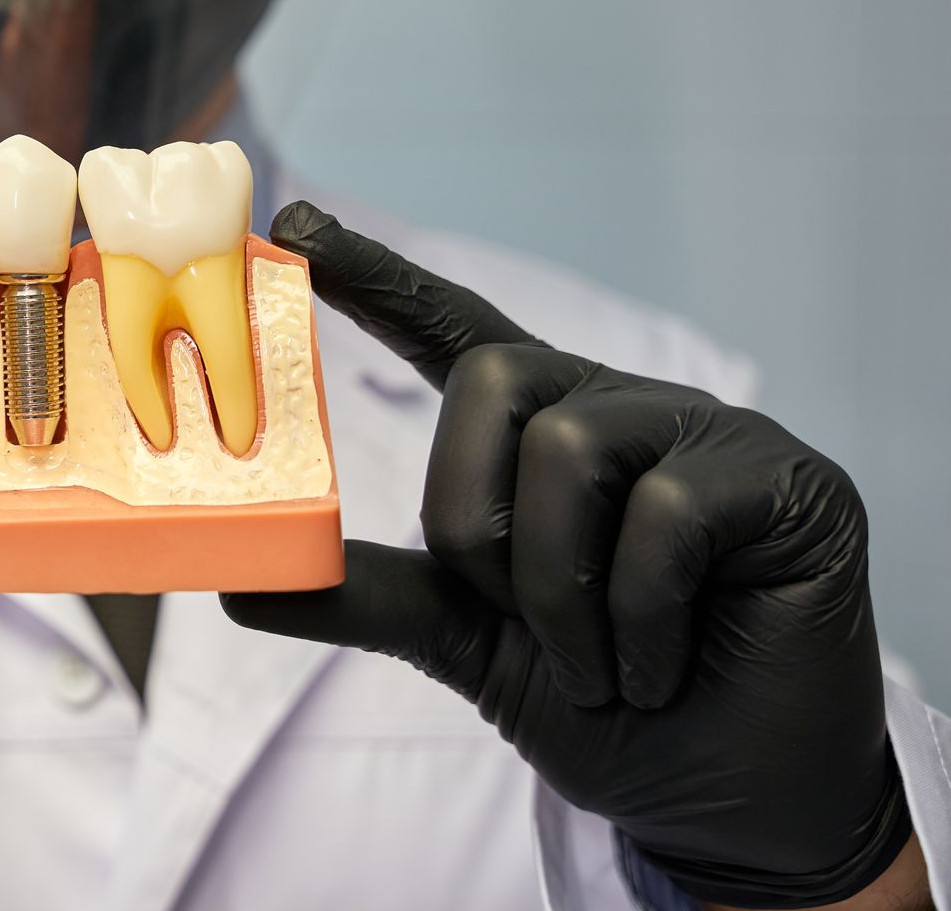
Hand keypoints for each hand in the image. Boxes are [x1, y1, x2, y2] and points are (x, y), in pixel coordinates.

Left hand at [224, 203, 915, 908]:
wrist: (727, 796)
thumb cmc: (604, 703)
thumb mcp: (466, 642)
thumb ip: (367, 596)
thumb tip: (235, 588)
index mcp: (540, 433)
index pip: (452, 330)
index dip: (376, 277)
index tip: (291, 227)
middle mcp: (619, 410)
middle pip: (495, 381)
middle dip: (475, 521)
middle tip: (513, 621)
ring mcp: (706, 435)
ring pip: (572, 446)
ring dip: (558, 590)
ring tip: (598, 664)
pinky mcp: (787, 480)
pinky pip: (671, 513)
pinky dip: (638, 614)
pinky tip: (660, 667)